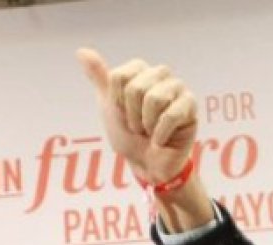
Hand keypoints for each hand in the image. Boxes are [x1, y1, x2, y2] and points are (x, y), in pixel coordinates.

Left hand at [77, 50, 195, 184]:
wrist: (145, 164)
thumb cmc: (128, 134)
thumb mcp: (108, 105)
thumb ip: (99, 77)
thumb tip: (81, 51)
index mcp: (140, 71)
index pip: (120, 76)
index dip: (116, 101)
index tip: (122, 112)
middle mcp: (161, 74)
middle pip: (136, 87)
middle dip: (131, 115)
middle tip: (137, 126)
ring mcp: (178, 88)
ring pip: (154, 98)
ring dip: (145, 124)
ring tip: (149, 131)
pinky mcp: (191, 106)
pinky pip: (170, 115)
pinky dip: (159, 134)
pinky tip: (160, 140)